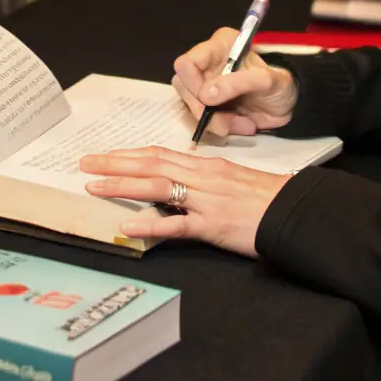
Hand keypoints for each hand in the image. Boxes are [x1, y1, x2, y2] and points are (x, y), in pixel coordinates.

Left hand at [80, 145, 291, 256]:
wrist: (295, 211)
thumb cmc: (268, 199)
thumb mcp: (234, 182)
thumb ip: (205, 182)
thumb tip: (179, 186)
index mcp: (207, 166)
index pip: (162, 154)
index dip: (131, 154)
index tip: (106, 155)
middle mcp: (203, 177)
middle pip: (152, 164)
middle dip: (115, 163)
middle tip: (85, 163)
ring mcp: (206, 200)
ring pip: (158, 186)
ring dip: (122, 185)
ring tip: (93, 187)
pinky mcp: (213, 225)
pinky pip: (177, 224)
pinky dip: (150, 223)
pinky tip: (128, 226)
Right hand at [172, 28, 297, 137]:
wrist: (287, 104)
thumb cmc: (280, 84)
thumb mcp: (267, 81)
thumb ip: (239, 83)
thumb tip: (206, 95)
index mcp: (220, 47)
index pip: (187, 63)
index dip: (192, 84)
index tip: (209, 100)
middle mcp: (207, 64)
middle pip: (184, 88)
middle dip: (204, 110)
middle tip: (229, 121)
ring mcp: (206, 85)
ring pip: (191, 107)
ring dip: (216, 122)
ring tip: (243, 124)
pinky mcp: (209, 105)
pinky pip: (203, 121)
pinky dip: (221, 128)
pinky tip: (241, 125)